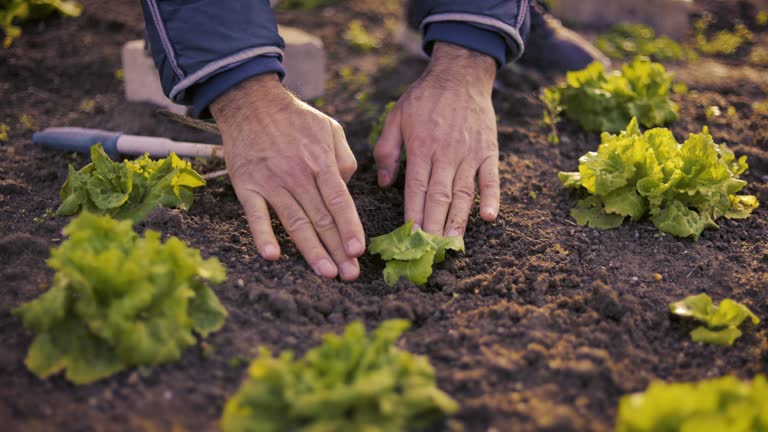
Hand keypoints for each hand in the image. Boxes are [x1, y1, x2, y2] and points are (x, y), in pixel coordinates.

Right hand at [211, 74, 364, 280]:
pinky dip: (263, 235)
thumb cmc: (295, 118)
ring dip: (311, 250)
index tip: (358, 251)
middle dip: (337, 249)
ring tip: (326, 273)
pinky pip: (255, 215)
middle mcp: (297, 174)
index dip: (349, 227)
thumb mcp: (330, 128)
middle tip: (349, 274)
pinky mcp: (246, 186)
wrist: (250, 102)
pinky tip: (272, 256)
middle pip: (321, 218)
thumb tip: (347, 188)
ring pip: (294, 222)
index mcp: (320, 161)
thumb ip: (345, 159)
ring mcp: (270, 181)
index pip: (339, 201)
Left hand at [374, 42, 500, 236]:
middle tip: (430, 252)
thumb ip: (387, 151)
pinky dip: (492, 197)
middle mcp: (446, 154)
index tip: (409, 238)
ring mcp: (469, 153)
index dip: (413, 215)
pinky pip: (491, 178)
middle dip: (433, 226)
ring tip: (453, 243)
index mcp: (421, 148)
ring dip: (458, 220)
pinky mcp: (488, 151)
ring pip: (464, 193)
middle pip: (439, 197)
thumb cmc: (424, 98)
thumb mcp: (396, 118)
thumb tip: (382, 184)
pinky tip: (490, 217)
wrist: (461, 74)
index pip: (416, 189)